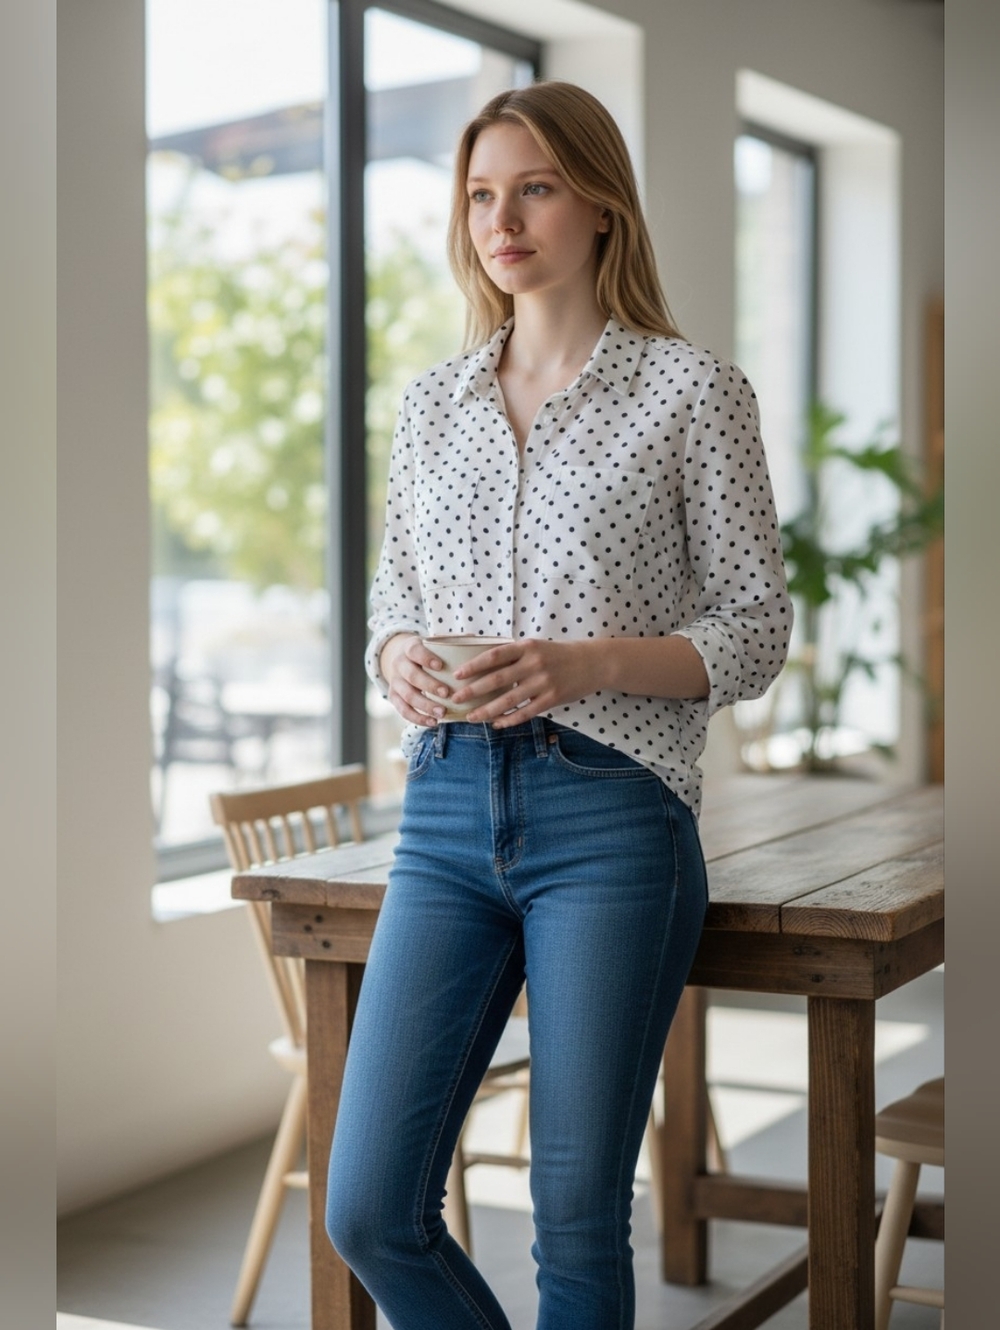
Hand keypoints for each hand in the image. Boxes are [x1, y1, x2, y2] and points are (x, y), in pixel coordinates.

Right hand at [380, 634, 451, 726]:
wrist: (402, 661)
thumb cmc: (426, 653)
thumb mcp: (433, 644)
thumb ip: (451, 642)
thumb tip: (473, 638)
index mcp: (409, 647)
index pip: (414, 651)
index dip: (425, 658)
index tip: (440, 666)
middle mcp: (399, 664)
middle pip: (411, 675)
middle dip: (429, 685)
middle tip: (447, 693)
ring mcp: (394, 682)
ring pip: (407, 695)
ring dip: (425, 706)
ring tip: (443, 712)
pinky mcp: (393, 697)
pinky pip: (403, 710)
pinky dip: (417, 718)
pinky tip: (433, 722)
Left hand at [451, 639, 602, 728]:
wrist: (593, 662)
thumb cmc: (558, 654)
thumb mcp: (536, 647)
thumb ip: (513, 655)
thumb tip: (482, 665)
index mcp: (527, 647)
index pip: (494, 655)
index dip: (474, 665)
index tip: (457, 674)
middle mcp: (534, 664)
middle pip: (497, 680)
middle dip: (473, 690)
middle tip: (455, 698)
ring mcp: (544, 683)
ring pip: (508, 701)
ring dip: (487, 710)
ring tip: (472, 716)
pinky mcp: (552, 699)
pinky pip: (525, 713)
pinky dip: (509, 720)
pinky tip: (497, 724)